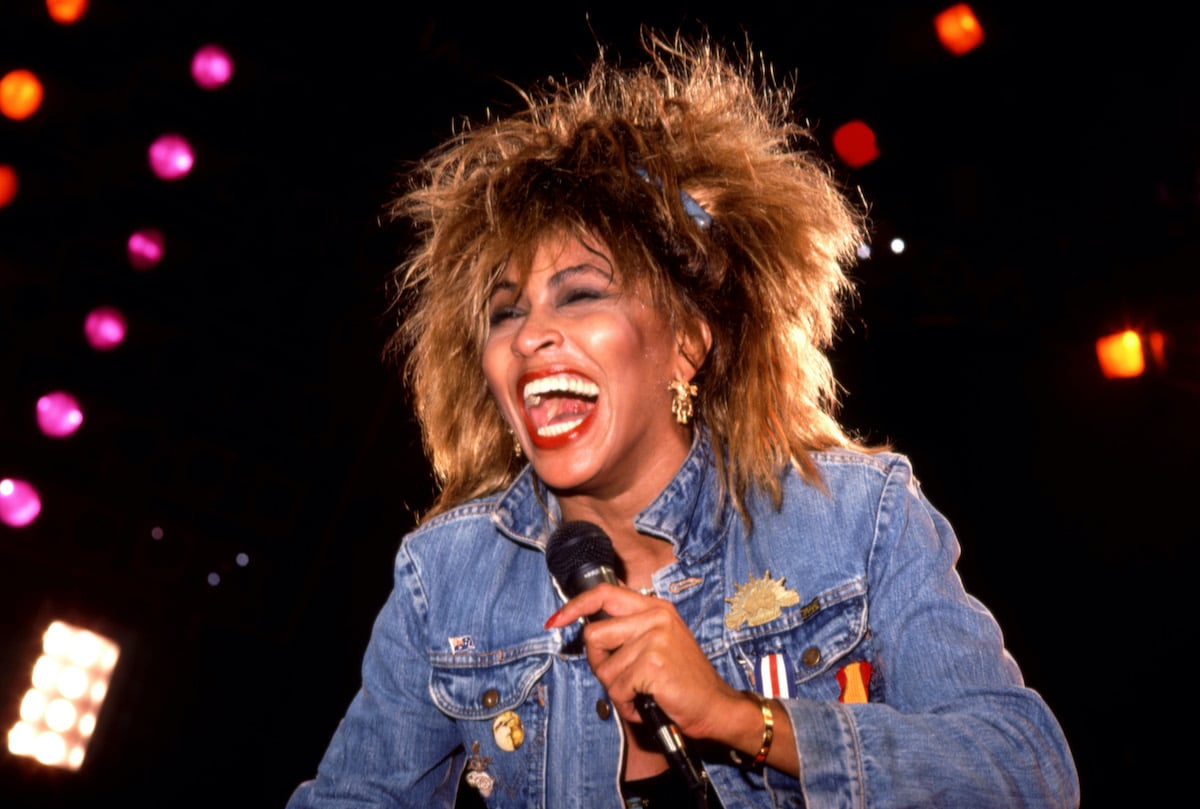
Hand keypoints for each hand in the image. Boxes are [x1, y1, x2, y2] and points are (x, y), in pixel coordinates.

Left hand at [544, 583, 743, 742]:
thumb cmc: (683, 681)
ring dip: (617, 690)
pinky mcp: (652, 664)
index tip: (556, 620)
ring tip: (642, 693)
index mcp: (655, 608)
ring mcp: (654, 639)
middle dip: (600, 664)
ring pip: (604, 668)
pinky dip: (627, 705)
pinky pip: (617, 688)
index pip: (605, 594)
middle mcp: (655, 617)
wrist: (716, 706)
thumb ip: (630, 631)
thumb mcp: (660, 642)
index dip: (575, 606)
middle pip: (594, 635)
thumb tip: (589, 632)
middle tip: (622, 679)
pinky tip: (647, 703)